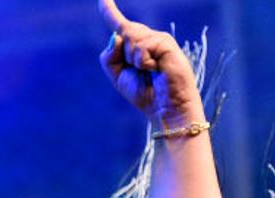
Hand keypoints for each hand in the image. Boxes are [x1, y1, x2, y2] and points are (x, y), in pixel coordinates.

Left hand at [98, 0, 202, 127]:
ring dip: (134, 61)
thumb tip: (116, 35)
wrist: (165, 108)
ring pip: (130, 39)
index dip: (109, 11)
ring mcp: (158, 39)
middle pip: (122, 32)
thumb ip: (109, 56)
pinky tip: (156, 70)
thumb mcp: (118, 76)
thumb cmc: (145, 94)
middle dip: (125, 55)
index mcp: (136, 46)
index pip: (120, 25)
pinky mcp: (166, 43)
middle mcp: (148, 38)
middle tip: (142, 72)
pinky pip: (142, 47)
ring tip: (150, 72)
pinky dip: (144, 63)